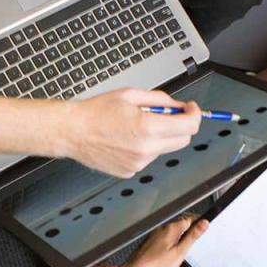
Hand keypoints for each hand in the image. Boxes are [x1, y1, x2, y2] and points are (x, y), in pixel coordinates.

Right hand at [64, 89, 201, 176]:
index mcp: (147, 127)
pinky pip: (148, 158)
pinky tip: (126, 138)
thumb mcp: (130, 95)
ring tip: (136, 126)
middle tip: (168, 115)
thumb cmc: (95, 112)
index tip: (191, 109)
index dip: (195, 114)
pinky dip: (145, 147)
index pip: (189, 126)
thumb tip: (177, 105)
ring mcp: (138, 163)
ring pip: (164, 149)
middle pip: (182, 140)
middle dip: (181, 126)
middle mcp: (146, 149)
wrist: (72, 132)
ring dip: (160, 136)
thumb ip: (159, 99)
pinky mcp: (130, 171)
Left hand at [126, 216, 210, 266]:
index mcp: (171, 229)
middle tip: (196, 239)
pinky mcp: (150, 243)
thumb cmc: (157, 265)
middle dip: (189, 230)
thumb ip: (192, 237)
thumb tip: (204, 223)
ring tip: (184, 249)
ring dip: (179, 237)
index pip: (189, 219)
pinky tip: (170, 253)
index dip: (199, 222)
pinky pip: (164, 239)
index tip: (204, 225)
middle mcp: (162, 229)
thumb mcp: (180, 252)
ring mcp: (154, 236)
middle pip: (180, 225)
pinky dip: (170, 243)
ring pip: (172, 232)